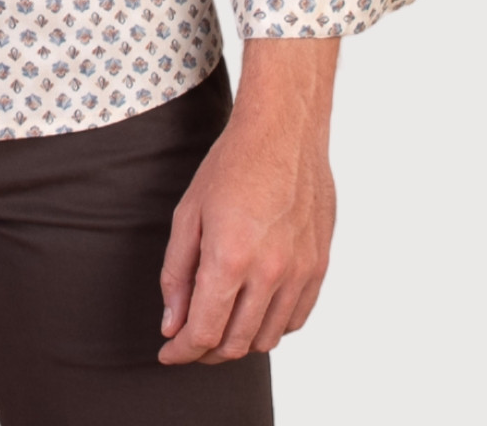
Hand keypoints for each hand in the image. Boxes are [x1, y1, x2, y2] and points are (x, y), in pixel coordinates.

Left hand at [158, 38, 338, 365]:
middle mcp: (269, 273)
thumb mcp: (188, 214)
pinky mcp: (319, 267)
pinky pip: (295, 320)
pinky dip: (271, 326)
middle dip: (204, 351)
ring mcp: (299, 273)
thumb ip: (177, 274)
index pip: (203, 333)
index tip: (168, 353)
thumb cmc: (232, 165)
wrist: (283, 133)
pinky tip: (253, 309)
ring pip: (267, 339)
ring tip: (219, 324)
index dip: (182, 352)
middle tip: (188, 340)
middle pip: (234, 343)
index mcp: (230, 259)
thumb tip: (172, 324)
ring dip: (238, 342)